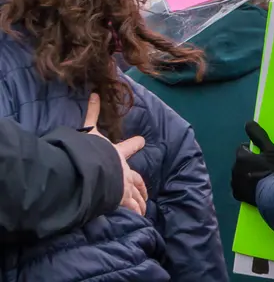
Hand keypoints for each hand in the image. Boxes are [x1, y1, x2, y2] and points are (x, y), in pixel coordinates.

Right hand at [84, 94, 147, 214]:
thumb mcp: (90, 131)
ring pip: (137, 195)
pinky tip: (140, 217)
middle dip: (141, 184)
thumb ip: (92, 113)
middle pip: (137, 178)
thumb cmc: (91, 150)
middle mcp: (124, 170)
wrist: (93, 169)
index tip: (141, 141)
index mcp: (117, 153)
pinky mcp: (120, 198)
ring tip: (143, 208)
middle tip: (145, 190)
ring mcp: (124, 185)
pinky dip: (135, 211)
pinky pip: (131, 207)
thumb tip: (95, 93)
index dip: (135, 144)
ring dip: (140, 201)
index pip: (129, 147)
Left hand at [231, 121, 273, 204]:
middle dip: (248, 162)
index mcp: (241, 157)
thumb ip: (258, 135)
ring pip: (238, 174)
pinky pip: (239, 187)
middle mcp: (234, 169)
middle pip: (240, 161)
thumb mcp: (271, 150)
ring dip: (245, 174)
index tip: (262, 156)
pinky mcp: (237, 195)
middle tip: (262, 167)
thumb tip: (247, 122)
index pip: (242, 148)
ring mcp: (234, 183)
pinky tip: (255, 187)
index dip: (252, 151)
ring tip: (260, 178)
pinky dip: (244, 186)